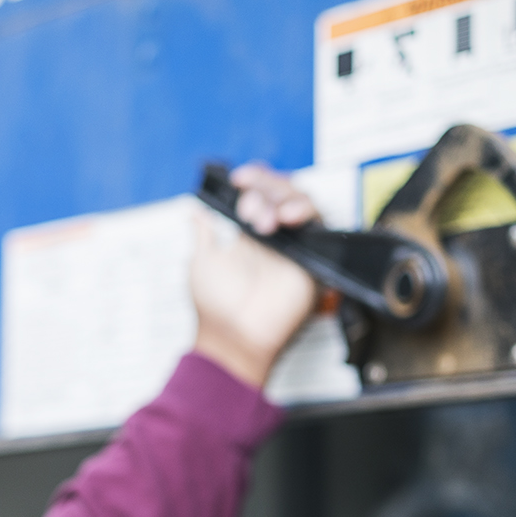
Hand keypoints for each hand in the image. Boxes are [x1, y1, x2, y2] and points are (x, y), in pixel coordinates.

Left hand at [189, 163, 317, 388]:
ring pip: (302, 203)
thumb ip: (204, 235)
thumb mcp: (202, 262)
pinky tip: (286, 218)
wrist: (234, 337)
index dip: (254, 181)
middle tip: (248, 208)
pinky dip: (305, 212)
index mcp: (249, 234)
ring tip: (263, 219)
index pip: (260, 194)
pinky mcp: (313, 259)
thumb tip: (195, 212)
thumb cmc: (215, 307)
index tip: (239, 179)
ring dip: (282, 198)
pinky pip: (320, 226)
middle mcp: (274, 237)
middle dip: (265, 189)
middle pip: (282, 193)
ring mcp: (294, 246)